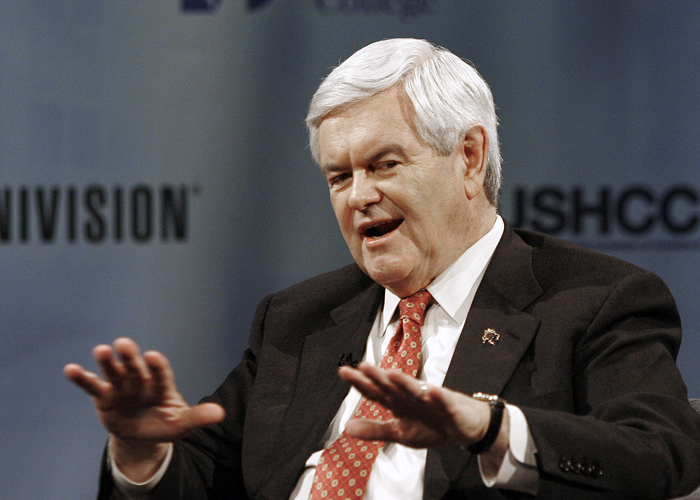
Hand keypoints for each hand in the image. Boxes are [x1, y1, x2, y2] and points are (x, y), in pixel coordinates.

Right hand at [64, 338, 224, 479]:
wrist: (142, 434)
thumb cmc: (165, 423)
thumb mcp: (182, 424)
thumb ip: (197, 417)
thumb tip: (220, 414)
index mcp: (161, 385)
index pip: (160, 373)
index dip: (157, 366)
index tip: (153, 356)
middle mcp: (141, 381)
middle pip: (135, 367)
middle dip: (130, 356)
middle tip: (124, 343)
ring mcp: (121, 386)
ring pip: (114, 372)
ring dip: (107, 362)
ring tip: (100, 350)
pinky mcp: (104, 396)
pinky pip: (92, 386)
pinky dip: (82, 378)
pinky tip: (70, 369)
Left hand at [338, 362, 505, 451]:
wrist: (466, 427)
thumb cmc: (433, 426)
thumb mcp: (400, 433)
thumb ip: (374, 430)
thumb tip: (347, 429)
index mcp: (397, 402)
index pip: (375, 391)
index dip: (360, 382)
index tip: (344, 372)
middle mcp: (411, 396)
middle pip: (392, 385)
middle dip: (378, 376)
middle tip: (363, 367)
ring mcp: (430, 399)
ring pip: (416, 390)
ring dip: (404, 382)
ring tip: (391, 375)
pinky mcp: (450, 406)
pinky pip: (443, 401)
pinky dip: (438, 396)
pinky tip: (433, 391)